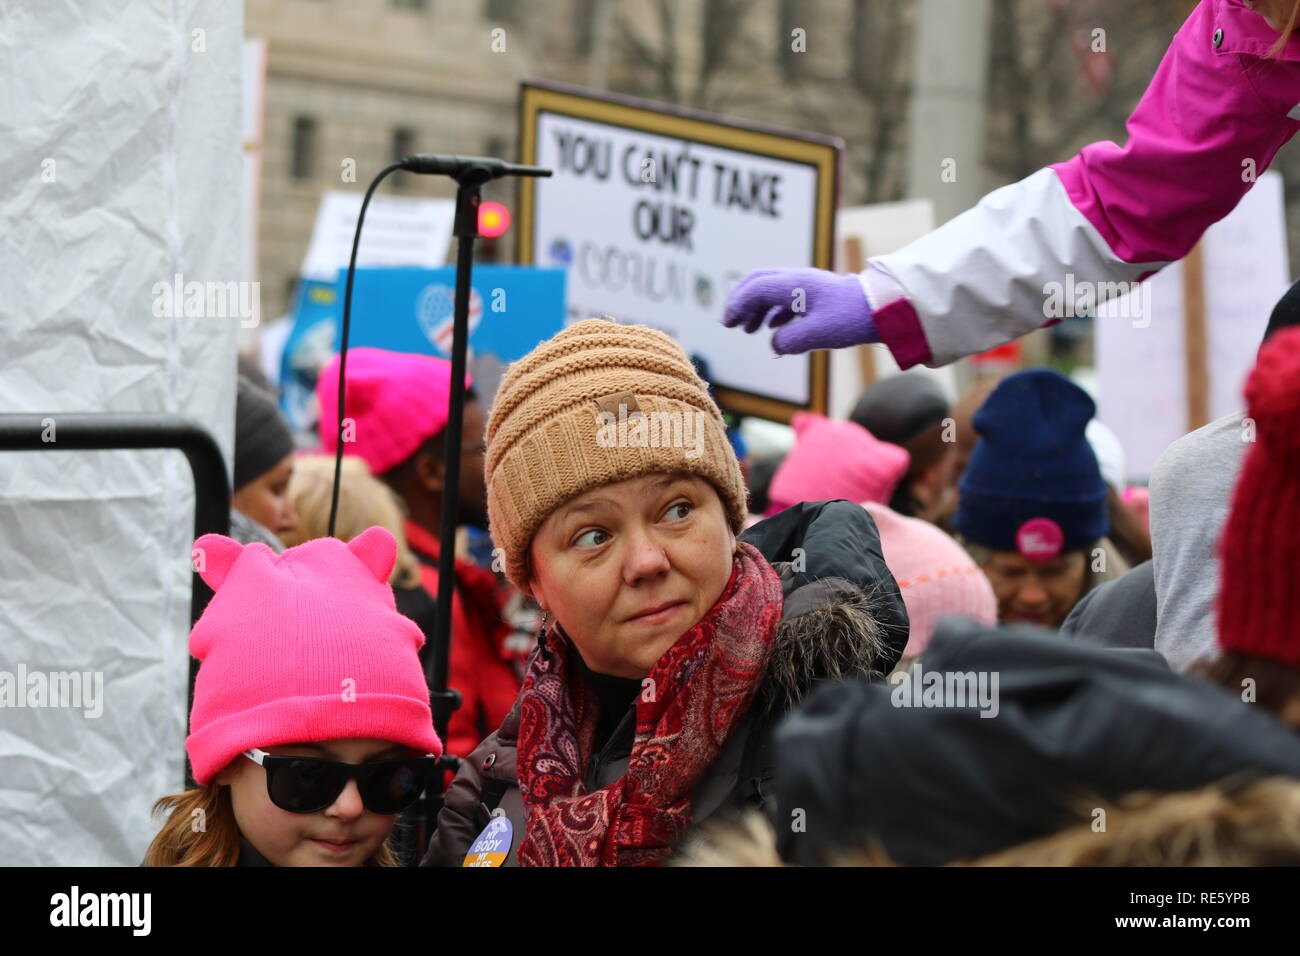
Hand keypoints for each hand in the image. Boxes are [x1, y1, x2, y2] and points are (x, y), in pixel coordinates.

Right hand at [722, 268, 878, 353]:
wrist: (883, 309)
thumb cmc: (851, 318)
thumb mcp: (817, 335)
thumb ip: (788, 341)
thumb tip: (774, 344)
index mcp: (794, 285)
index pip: (755, 288)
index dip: (737, 305)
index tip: (728, 324)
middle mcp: (797, 280)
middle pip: (758, 282)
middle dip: (740, 301)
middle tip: (730, 322)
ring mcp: (807, 285)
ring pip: (771, 290)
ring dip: (755, 307)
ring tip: (748, 329)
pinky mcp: (816, 294)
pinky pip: (785, 297)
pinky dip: (772, 311)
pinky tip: (771, 327)